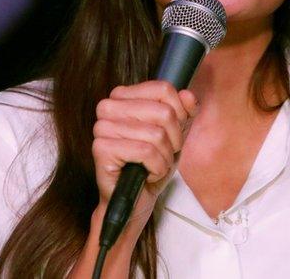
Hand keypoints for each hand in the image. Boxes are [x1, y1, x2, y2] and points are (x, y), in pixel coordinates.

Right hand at [92, 80, 198, 220]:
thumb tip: (188, 95)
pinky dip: (156, 168)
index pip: (163, 89)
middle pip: (164, 112)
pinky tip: (146, 174)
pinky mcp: (101, 148)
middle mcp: (108, 106)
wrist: (136, 201)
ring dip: (164, 158)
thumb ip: (183, 112)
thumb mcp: (174, 135)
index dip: (179, 114)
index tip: (172, 134)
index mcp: (123, 96)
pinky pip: (146, 151)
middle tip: (163, 155)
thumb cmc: (152, 165)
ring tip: (154, 166)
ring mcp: (102, 126)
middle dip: (173, 140)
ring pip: (157, 134)